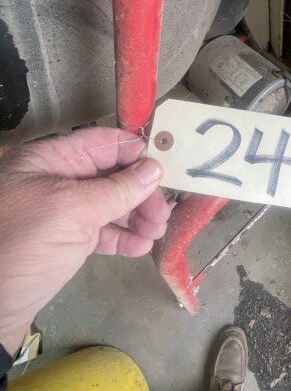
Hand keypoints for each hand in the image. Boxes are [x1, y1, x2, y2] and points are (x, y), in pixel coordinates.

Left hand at [0, 127, 170, 355]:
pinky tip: (140, 247)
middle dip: (140, 192)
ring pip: (110, 204)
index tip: (165, 168)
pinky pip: (102, 231)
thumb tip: (155, 169)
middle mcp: (57, 180)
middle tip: (163, 215)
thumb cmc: (25, 246)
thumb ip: (117, 189)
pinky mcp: (67, 240)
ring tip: (156, 232)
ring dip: (137, 216)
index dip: (134, 152)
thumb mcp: (72, 211)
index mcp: (49, 160)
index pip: (101, 143)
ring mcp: (62, 212)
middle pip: (111, 175)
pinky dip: (122, 237)